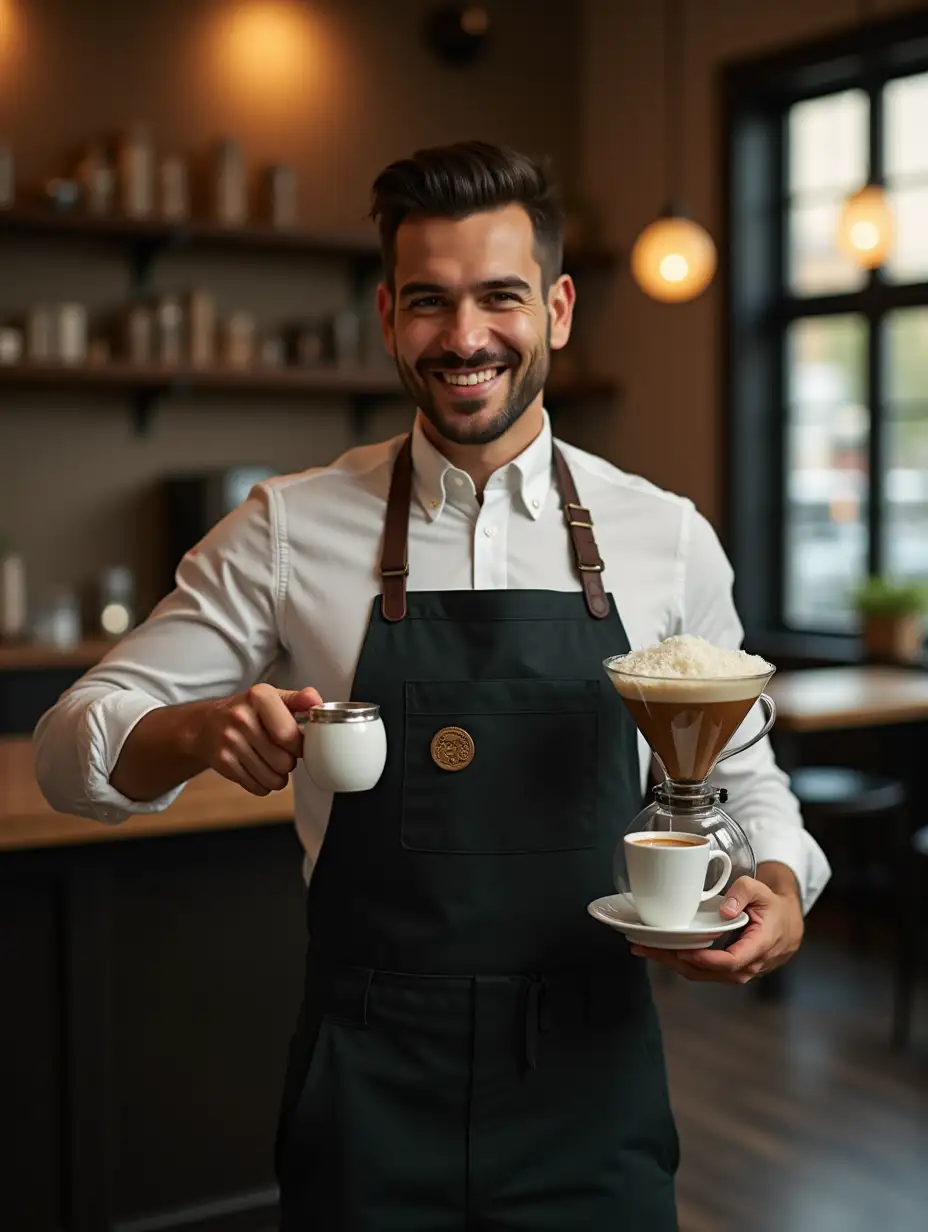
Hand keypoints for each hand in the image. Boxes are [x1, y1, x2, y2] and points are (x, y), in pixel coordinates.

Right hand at [193, 683, 321, 796]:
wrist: (205, 725)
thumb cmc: (248, 712)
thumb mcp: (272, 698)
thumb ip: (298, 700)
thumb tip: (317, 702)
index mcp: (259, 696)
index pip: (289, 735)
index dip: (299, 746)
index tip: (296, 744)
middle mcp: (241, 717)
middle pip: (283, 761)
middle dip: (289, 763)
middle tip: (282, 754)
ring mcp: (229, 741)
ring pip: (272, 778)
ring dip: (279, 777)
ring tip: (273, 764)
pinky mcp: (222, 762)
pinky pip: (257, 787)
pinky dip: (263, 784)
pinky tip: (259, 770)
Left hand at [630, 866, 804, 984]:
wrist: (786, 925)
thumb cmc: (772, 907)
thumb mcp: (761, 890)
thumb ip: (743, 893)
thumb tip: (725, 910)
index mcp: (759, 946)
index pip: (731, 961)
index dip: (707, 960)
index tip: (683, 951)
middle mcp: (748, 965)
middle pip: (710, 972)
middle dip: (676, 962)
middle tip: (648, 948)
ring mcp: (737, 971)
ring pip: (703, 975)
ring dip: (673, 964)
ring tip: (645, 949)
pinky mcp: (727, 971)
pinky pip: (703, 972)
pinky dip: (680, 963)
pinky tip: (660, 952)